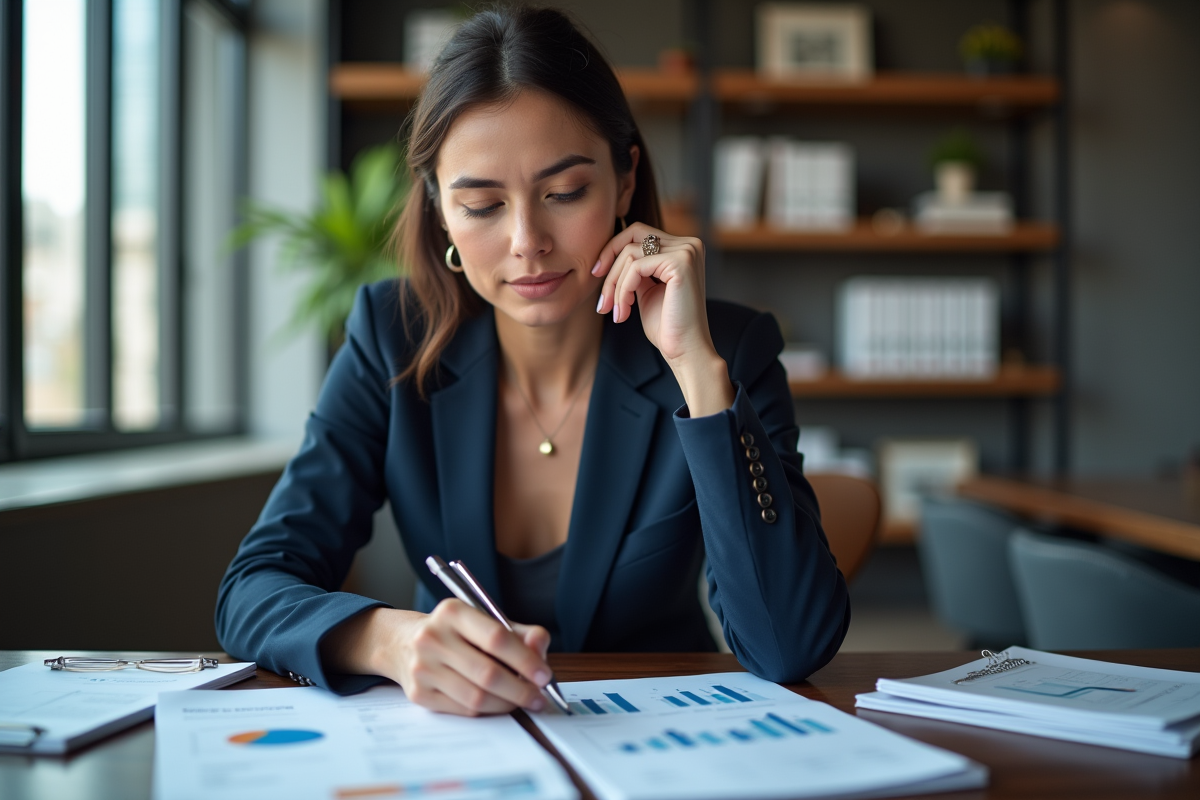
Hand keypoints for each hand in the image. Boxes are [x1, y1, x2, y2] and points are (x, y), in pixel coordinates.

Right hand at [322, 603, 552, 715]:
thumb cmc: (454, 633)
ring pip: (477, 696)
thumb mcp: (483, 622)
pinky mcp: (418, 694)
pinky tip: (499, 704)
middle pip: (488, 673)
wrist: (402, 643)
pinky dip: (488, 710)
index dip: (525, 659)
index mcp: (453, 612)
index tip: (544, 675)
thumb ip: (518, 632)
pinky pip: (463, 709)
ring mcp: (422, 667)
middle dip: (521, 689)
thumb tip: (540, 647)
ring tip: (523, 702)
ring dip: (507, 704)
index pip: (496, 638)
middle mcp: (433, 638)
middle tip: (539, 697)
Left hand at [593, 223, 734, 415]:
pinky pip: (635, 267)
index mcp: (683, 248)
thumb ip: (635, 268)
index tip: (596, 274)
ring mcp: (687, 251)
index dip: (613, 250)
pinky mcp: (680, 263)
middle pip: (633, 235)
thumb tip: (610, 251)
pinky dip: (623, 290)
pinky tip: (624, 312)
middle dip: (609, 261)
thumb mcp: (646, 289)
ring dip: (615, 285)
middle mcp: (689, 244)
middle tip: (602, 296)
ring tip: (616, 312)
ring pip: (630, 253)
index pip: (639, 233)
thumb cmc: (667, 326)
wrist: (685, 351)